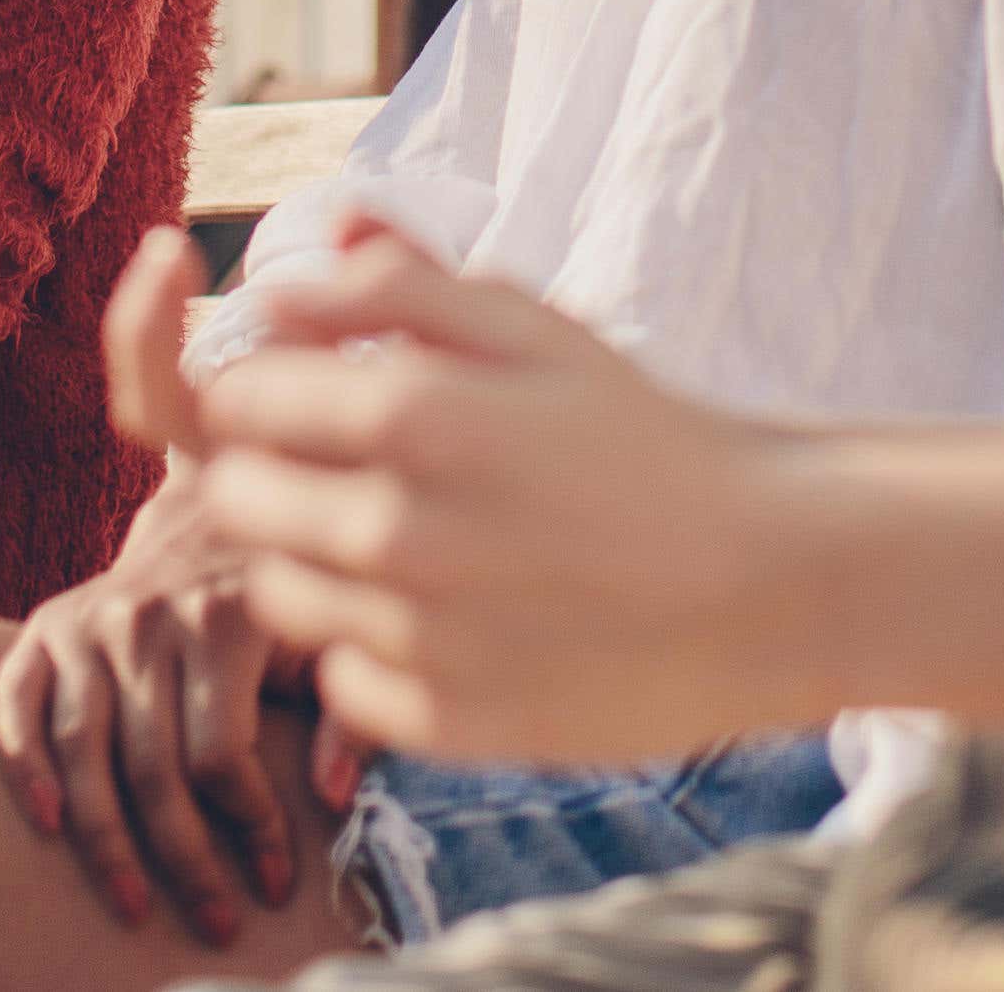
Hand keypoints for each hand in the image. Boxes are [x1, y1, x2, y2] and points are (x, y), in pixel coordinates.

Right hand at [0, 414, 316, 945]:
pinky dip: (23, 764)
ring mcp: (92, 621)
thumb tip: (336, 798)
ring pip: (82, 750)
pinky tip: (47, 824)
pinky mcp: (49, 624)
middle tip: (214, 922)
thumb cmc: (283, 596)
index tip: (279, 883)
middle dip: (184, 860)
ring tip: (132, 906)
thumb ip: (345, 715)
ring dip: (103, 840)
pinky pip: (17, 702)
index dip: (253, 830)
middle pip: (152, 768)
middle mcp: (151, 618)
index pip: (223, 756)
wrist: (215, 508)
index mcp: (228, 618)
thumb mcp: (331, 641)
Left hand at [115, 214, 824, 766]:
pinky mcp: (443, 725)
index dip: (262, 385)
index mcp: (414, 416)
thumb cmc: (649, 438)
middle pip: (233, 499)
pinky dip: (373, 647)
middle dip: (272, 468)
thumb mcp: (537, 328)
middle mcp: (396, 534)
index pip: (234, 398)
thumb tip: (284, 277)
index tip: (310, 388)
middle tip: (356, 460)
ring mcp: (416, 640)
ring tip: (413, 533)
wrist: (770, 580)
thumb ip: (400, 286)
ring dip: (316, 558)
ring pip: (278, 594)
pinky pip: (342, 682)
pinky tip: (451, 612)